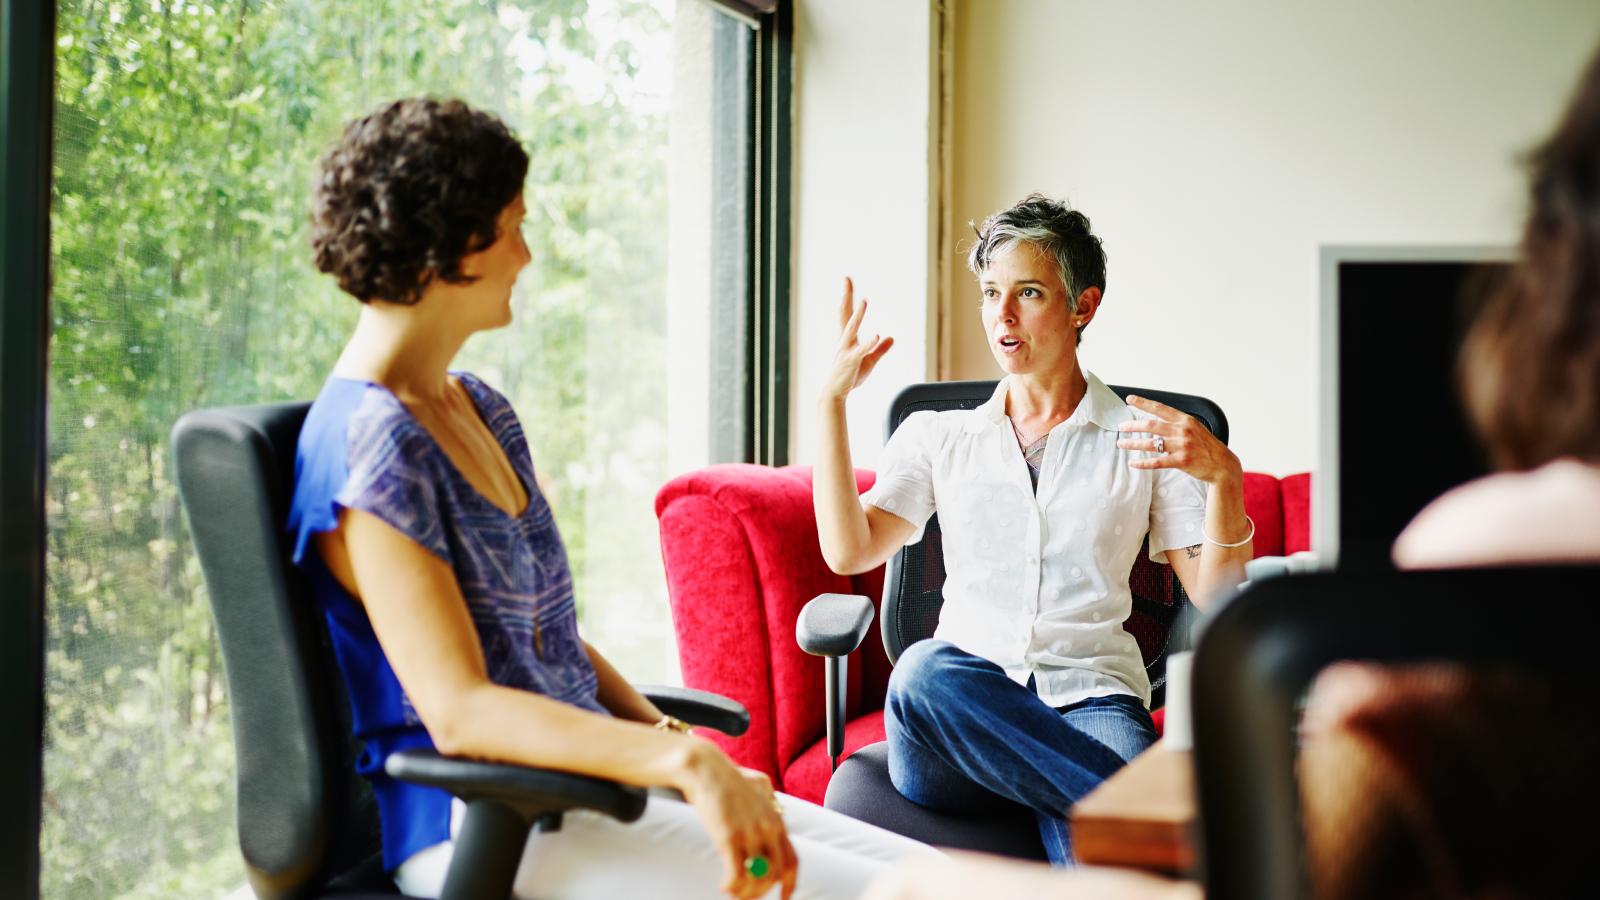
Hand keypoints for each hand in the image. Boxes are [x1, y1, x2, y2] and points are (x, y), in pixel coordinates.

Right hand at [678, 745, 796, 898]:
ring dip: (745, 893)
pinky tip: (724, 886)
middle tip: (747, 897)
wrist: (706, 769)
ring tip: (733, 893)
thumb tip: (778, 810)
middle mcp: (768, 829)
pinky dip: (732, 886)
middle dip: (761, 891)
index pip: (792, 860)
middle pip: (774, 873)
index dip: (790, 884)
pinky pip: (737, 874)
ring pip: (756, 878)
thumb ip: (771, 800)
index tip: (784, 897)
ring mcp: (750, 833)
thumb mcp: (760, 785)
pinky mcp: (730, 837)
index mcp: (777, 820)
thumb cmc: (728, 777)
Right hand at [821, 277, 893, 402]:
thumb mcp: (869, 361)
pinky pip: (861, 351)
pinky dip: (869, 343)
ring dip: (858, 315)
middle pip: (844, 314)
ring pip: (851, 329)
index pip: (846, 313)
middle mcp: (844, 341)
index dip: (848, 296)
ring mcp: (846, 351)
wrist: (834, 394)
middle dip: (846, 296)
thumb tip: (891, 337)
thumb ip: (880, 349)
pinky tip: (877, 335)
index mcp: (847, 339)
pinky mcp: (851, 362)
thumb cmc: (849, 377)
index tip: (847, 281)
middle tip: (846, 278)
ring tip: (864, 301)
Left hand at [1115, 394, 1241, 485]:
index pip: (1160, 408)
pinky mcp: (1181, 461)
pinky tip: (1132, 463)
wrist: (1223, 465)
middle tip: (1121, 427)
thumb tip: (1160, 421)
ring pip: (1150, 443)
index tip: (1130, 399)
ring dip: (1133, 443)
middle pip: (1151, 425)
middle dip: (1133, 425)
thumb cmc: (1208, 447)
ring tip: (1121, 444)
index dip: (1143, 403)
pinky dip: (1142, 463)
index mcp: (1185, 420)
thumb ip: (1179, 424)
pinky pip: (1156, 462)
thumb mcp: (1196, 429)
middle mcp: (1182, 431)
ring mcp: (1181, 446)